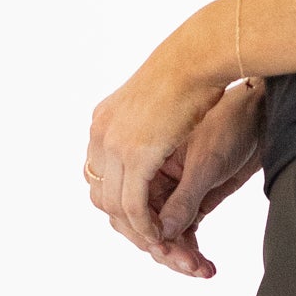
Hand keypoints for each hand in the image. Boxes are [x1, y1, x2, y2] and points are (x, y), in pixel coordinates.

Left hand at [83, 22, 229, 267]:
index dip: (119, 200)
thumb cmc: (189, 72)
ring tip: (160, 238)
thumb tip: (152, 138)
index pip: (98, 175)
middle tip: (153, 234)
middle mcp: (101, 133)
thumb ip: (145, 129)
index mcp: (103, 121)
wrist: (198, 57)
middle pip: (100, 193)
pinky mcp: (135, 156)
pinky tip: (163, 233)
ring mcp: (114, 145)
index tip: (146, 214)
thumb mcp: (157, 105)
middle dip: (126, 220)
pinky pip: (133, 205)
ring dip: (137, 228)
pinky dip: (146, 225)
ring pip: (114, 204)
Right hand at [146, 80, 265, 278]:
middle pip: (140, 223)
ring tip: (201, 269)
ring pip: (160, 231)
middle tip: (190, 265)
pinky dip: (188, 247)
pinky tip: (204, 265)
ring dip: (177, 253)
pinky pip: (178, 229)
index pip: (128, 206)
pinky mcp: (187, 195)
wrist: (260, 113)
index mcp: (137, 154)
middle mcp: (146, 173)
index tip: (165, 251)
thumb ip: (184, 199)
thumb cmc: (229, 121)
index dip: (144, 231)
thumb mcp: (206, 161)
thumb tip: (162, 235)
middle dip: (163, 247)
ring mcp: (166, 186)